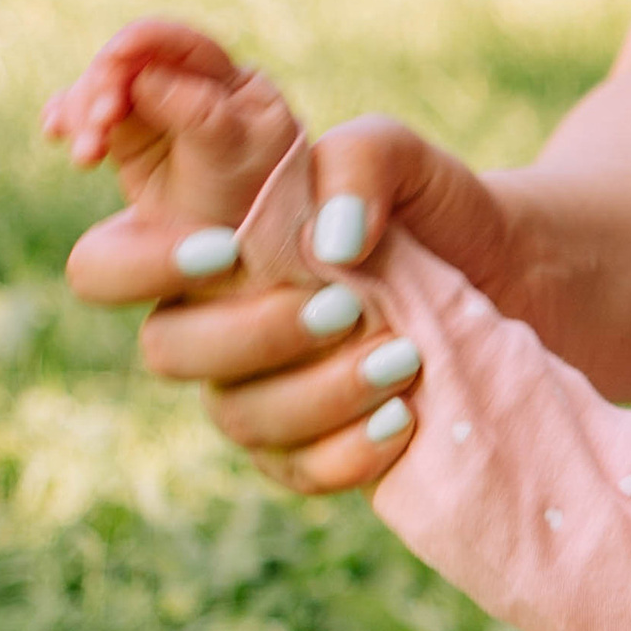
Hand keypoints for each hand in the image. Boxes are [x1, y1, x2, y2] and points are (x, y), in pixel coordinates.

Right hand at [45, 21, 303, 299]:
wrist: (241, 270)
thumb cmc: (253, 210)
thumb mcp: (232, 157)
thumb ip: (197, 113)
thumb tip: (145, 76)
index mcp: (234, 82)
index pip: (183, 46)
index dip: (144, 46)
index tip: (115, 62)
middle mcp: (192, 89)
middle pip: (132, 65)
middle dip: (107, 88)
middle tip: (97, 127)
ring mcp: (155, 112)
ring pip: (104, 89)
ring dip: (84, 111)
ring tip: (85, 153)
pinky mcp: (126, 140)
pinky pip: (90, 117)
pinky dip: (71, 121)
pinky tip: (56, 132)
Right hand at [48, 26, 519, 495]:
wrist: (523, 280)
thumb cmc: (438, 208)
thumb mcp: (403, 158)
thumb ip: (359, 159)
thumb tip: (332, 241)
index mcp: (205, 244)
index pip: (107, 263)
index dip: (136, 261)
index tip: (223, 247)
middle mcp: (212, 323)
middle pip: (165, 350)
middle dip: (250, 332)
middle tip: (345, 304)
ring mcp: (256, 392)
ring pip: (235, 416)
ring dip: (319, 390)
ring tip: (405, 354)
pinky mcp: (310, 450)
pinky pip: (296, 472)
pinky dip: (350, 451)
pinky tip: (406, 418)